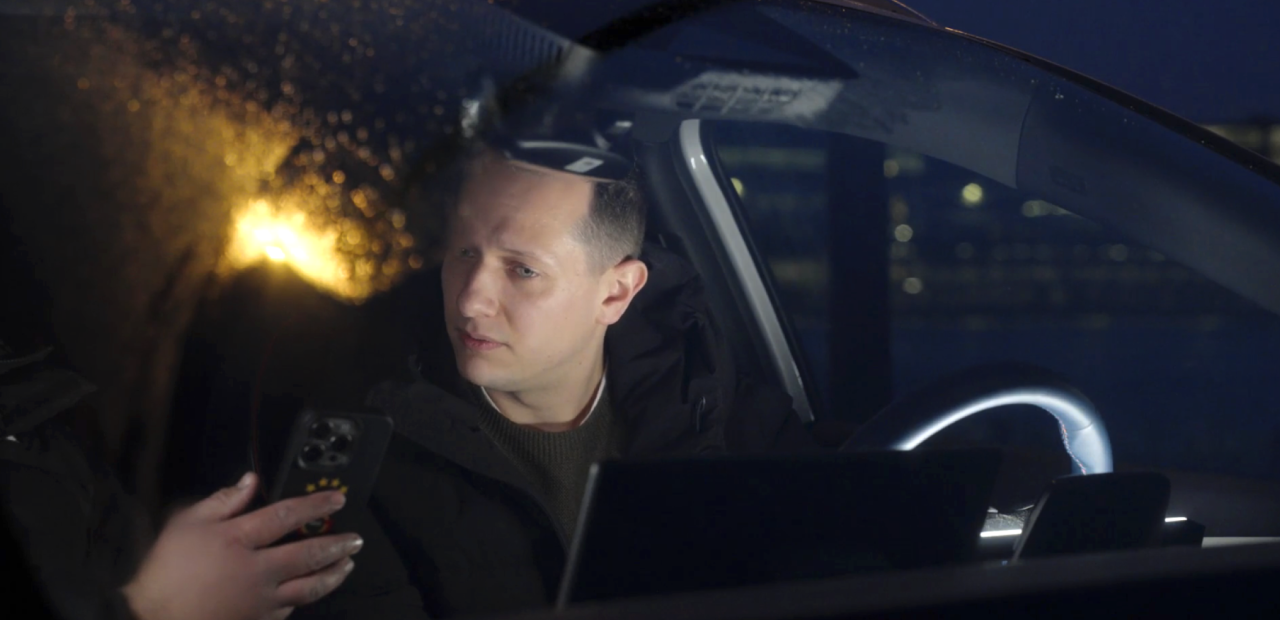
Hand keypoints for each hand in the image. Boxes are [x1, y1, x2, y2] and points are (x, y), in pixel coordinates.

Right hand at [123, 472, 362, 619]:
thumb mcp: (186, 524)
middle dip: (337, 545)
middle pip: (308, 555)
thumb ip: (223, 501)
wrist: (151, 616)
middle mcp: (255, 570)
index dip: (315, 505)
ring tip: (347, 564)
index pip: (286, 516)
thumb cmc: (166, 569)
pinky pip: (289, 609)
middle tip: (356, 539)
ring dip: (332, 574)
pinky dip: (304, 597)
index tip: (338, 499)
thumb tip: (251, 482)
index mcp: (237, 540)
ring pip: (308, 588)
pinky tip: (312, 589)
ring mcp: (258, 600)